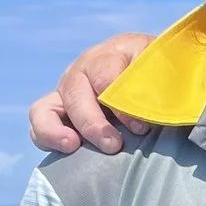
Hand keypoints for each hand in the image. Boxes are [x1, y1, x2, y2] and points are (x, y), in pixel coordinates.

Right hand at [28, 33, 154, 154]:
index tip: (140, 127)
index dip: (120, 105)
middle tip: (114, 145)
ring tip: (73, 146)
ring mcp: (67, 92)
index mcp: (111, 54)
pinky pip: (40, 125)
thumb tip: (148, 113)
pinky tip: (70, 151)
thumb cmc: (161, 74)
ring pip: (44, 108)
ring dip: (55, 129)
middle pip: (75, 93)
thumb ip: (159, 86)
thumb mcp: (165, 72)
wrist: (155, 74)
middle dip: (92, 122)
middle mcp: (83, 70)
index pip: (106, 76)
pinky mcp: (59, 112)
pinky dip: (47, 139)